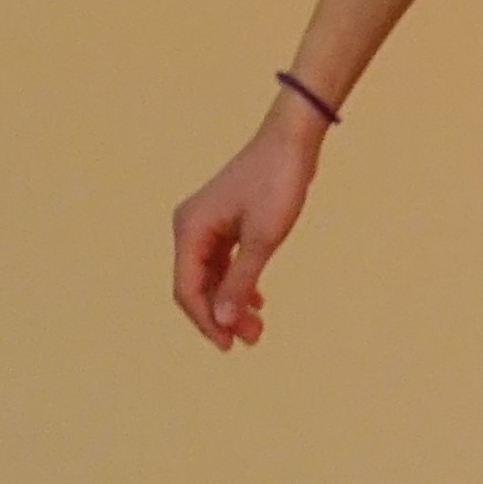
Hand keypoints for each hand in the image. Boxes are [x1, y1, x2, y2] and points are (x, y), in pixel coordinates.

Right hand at [172, 94, 328, 350]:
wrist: (294, 139)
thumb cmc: (278, 182)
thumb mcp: (263, 237)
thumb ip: (240, 280)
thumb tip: (221, 320)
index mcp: (190, 230)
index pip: (187, 289)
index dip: (206, 321)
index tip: (228, 345)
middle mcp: (191, 227)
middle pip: (198, 285)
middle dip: (221, 314)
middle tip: (251, 338)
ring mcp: (207, 223)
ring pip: (212, 275)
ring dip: (231, 300)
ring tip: (257, 326)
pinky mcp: (225, 220)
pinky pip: (224, 260)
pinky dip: (238, 280)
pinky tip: (256, 299)